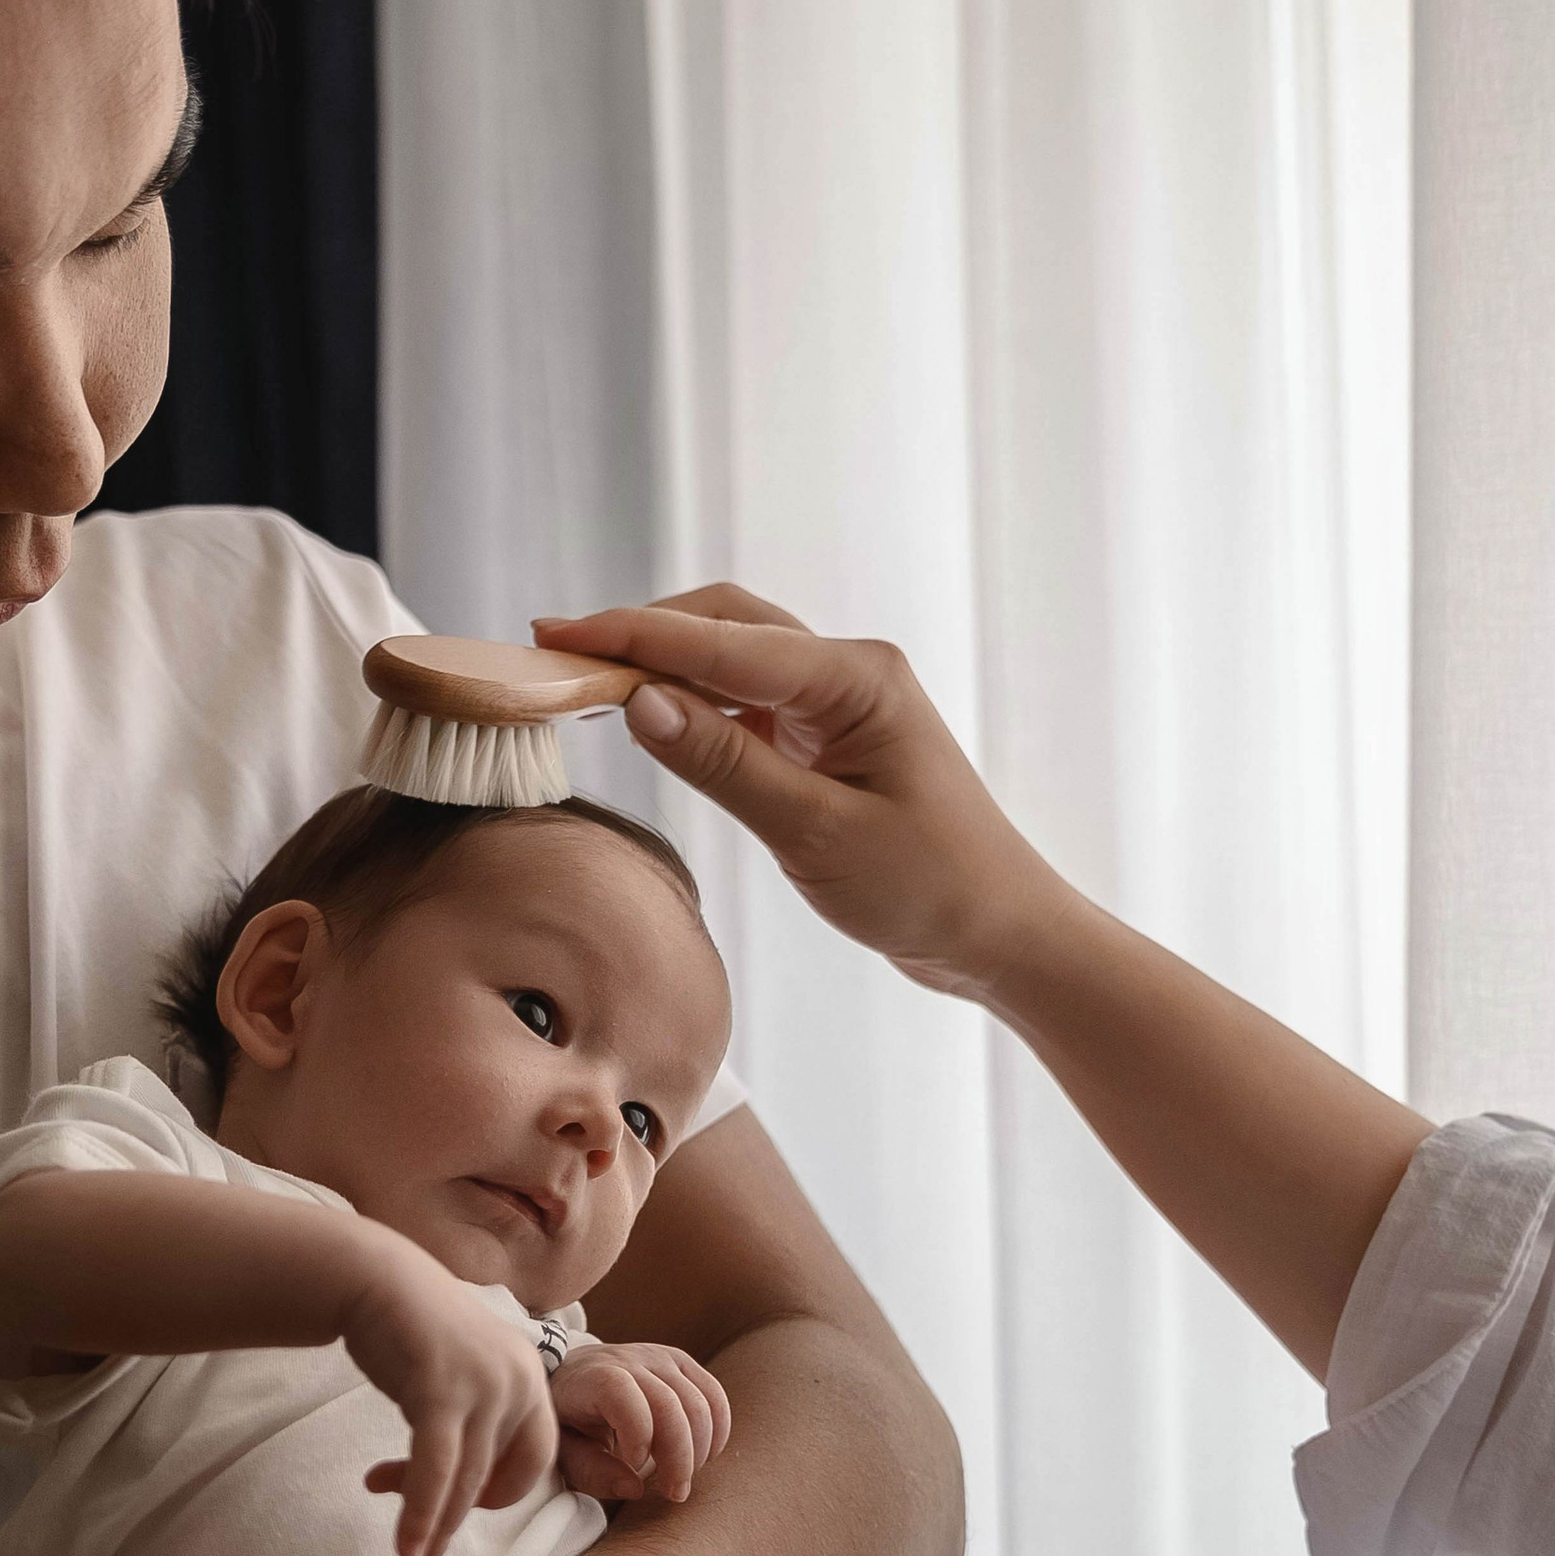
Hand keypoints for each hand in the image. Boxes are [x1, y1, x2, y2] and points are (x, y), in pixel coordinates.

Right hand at [344, 1235, 560, 1555]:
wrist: (374, 1278)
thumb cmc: (412, 1331)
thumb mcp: (462, 1372)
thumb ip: (476, 1416)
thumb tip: (465, 1477)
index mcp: (531, 1380)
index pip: (534, 1459)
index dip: (500, 1494)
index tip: (453, 1504)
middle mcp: (521, 1383)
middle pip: (501, 1476)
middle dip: (458, 1522)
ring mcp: (484, 1385)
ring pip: (467, 1481)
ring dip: (434, 1528)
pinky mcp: (441, 1389)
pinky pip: (435, 1468)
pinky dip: (419, 1511)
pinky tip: (405, 1544)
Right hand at [534, 584, 1074, 1005]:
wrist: (998, 931)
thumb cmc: (929, 885)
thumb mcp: (816, 833)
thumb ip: (725, 763)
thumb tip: (639, 702)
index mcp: (856, 678)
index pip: (720, 643)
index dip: (630, 636)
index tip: (555, 634)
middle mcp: (847, 671)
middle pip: (723, 624)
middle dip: (639, 633)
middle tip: (556, 653)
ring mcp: (838, 701)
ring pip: (731, 657)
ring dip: (661, 664)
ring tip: (585, 682)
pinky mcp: (826, 737)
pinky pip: (745, 701)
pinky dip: (691, 703)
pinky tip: (648, 719)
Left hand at [549, 1337, 730, 1503]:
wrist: (572, 1376)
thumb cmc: (567, 1420)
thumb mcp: (563, 1450)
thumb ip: (591, 1470)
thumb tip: (634, 1489)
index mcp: (593, 1377)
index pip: (623, 1397)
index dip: (636, 1436)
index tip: (633, 1467)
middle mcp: (629, 1360)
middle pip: (670, 1405)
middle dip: (679, 1458)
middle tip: (675, 1493)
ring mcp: (659, 1358)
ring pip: (699, 1403)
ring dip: (699, 1450)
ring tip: (683, 1477)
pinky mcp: (681, 1363)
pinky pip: (713, 1396)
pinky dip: (717, 1430)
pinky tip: (705, 1457)